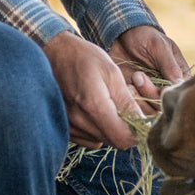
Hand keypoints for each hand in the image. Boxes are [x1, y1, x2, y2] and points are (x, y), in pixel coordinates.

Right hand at [43, 31, 143, 149]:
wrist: (52, 52)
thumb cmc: (83, 57)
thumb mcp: (111, 72)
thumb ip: (126, 100)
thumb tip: (142, 122)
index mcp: (93, 105)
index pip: (122, 139)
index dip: (135, 133)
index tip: (139, 119)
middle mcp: (78, 120)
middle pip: (112, 141)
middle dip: (123, 128)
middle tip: (121, 106)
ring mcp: (68, 125)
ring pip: (100, 140)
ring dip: (108, 128)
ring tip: (105, 105)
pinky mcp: (63, 126)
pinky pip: (87, 139)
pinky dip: (95, 130)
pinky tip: (93, 111)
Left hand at [108, 24, 189, 103]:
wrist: (122, 34)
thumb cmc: (145, 36)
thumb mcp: (159, 46)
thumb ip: (169, 65)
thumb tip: (179, 84)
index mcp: (179, 75)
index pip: (180, 92)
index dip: (170, 93)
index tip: (161, 88)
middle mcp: (166, 87)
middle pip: (164, 103)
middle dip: (151, 93)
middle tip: (138, 75)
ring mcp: (150, 92)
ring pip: (151, 109)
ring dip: (140, 98)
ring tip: (132, 80)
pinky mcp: (136, 95)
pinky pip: (136, 107)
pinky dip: (131, 99)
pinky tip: (127, 86)